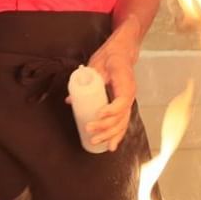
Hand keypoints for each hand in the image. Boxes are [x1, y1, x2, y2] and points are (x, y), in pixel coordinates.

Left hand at [82, 29, 139, 152]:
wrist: (122, 53)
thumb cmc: (111, 57)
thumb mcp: (98, 65)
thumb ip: (85, 81)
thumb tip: (70, 99)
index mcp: (126, 84)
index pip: (122, 102)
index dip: (111, 111)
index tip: (98, 114)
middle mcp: (129, 95)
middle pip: (121, 117)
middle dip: (106, 127)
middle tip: (89, 129)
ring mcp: (127, 102)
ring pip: (122, 123)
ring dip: (109, 135)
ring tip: (95, 141)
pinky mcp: (123, 106)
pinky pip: (122, 123)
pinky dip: (117, 135)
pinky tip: (110, 146)